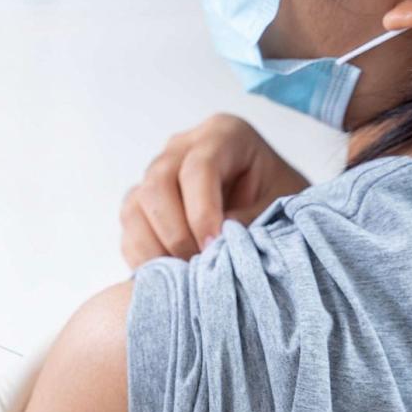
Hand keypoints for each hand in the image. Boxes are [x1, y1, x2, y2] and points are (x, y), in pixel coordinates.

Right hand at [120, 114, 308, 268]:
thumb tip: (210, 245)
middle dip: (175, 232)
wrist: (275, 214)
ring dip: (155, 248)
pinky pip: (129, 230)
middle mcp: (182, 148)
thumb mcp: (280, 207)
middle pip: (158, 184)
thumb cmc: (281, 204)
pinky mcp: (142, 205)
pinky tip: (169, 276)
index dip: (202, 211)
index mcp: (224, 134)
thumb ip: (248, 221)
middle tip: (199, 265)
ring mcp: (156, 175)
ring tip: (185, 275)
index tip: (214, 246)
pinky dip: (143, 258)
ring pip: (135, 207)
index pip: (199, 167)